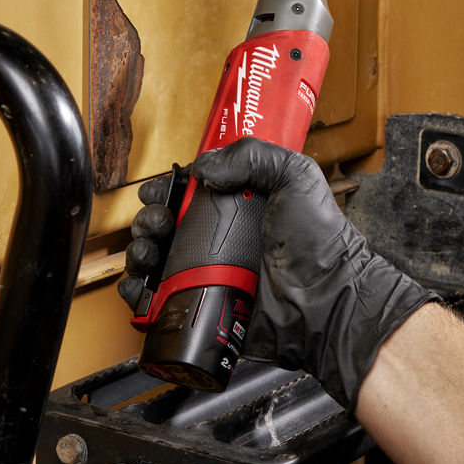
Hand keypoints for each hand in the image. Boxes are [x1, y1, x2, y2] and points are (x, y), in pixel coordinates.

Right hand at [120, 138, 436, 410]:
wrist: (325, 298)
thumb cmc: (318, 239)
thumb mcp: (295, 176)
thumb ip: (252, 156)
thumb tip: (203, 168)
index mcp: (236, 205)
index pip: (187, 192)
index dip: (166, 188)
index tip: (158, 189)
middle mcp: (217, 238)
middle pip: (164, 224)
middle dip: (149, 219)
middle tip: (157, 223)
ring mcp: (207, 274)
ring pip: (155, 260)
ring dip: (139, 252)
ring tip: (148, 252)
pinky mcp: (201, 307)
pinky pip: (159, 301)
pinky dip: (138, 293)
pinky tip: (140, 286)